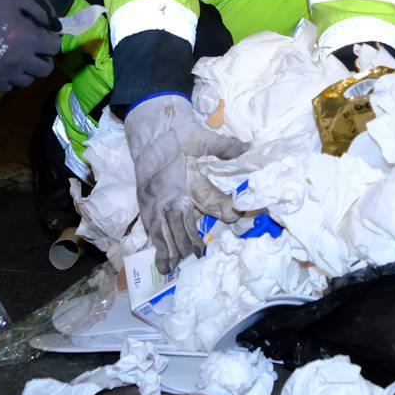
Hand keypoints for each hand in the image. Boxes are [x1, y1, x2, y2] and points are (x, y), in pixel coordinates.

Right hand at [0, 0, 58, 92]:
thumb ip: (38, 11)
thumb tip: (51, 25)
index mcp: (30, 38)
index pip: (54, 47)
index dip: (51, 41)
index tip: (44, 37)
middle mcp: (21, 60)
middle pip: (46, 69)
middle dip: (44, 59)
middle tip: (34, 51)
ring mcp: (5, 73)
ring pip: (27, 81)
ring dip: (26, 70)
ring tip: (17, 59)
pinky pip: (8, 87)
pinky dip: (9, 78)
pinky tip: (2, 66)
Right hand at [124, 94, 247, 273]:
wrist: (149, 126)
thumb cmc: (177, 132)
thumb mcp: (202, 136)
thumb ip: (225, 147)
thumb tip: (249, 149)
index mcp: (186, 179)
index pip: (210, 200)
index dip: (226, 210)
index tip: (237, 217)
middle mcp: (170, 194)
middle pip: (181, 225)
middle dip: (190, 243)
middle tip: (199, 257)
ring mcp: (154, 201)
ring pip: (162, 231)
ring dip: (169, 249)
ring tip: (173, 268)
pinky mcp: (145, 202)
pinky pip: (149, 227)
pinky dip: (155, 243)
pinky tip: (159, 257)